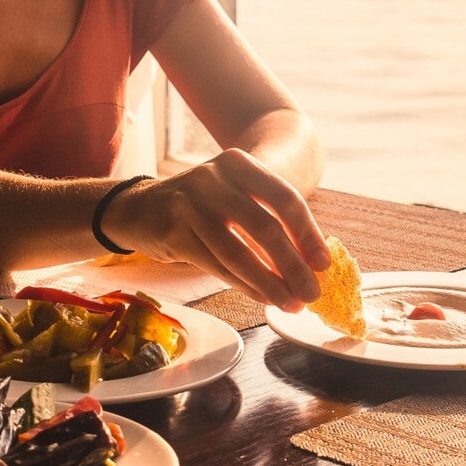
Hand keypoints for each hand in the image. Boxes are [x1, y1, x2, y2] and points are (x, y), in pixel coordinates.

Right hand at [100, 150, 329, 309]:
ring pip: (238, 252)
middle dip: (292, 265)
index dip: (307, 234)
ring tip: (291, 303)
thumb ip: (269, 219)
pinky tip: (263, 297)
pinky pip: (217, 266)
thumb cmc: (204, 204)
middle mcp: (213, 178)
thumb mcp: (235, 195)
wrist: (141, 206)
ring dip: (269, 283)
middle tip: (312, 292)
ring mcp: (189, 205)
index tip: (324, 264)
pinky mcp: (173, 233)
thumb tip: (311, 263)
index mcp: (238, 163)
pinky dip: (244, 285)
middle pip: (263, 226)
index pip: (283, 198)